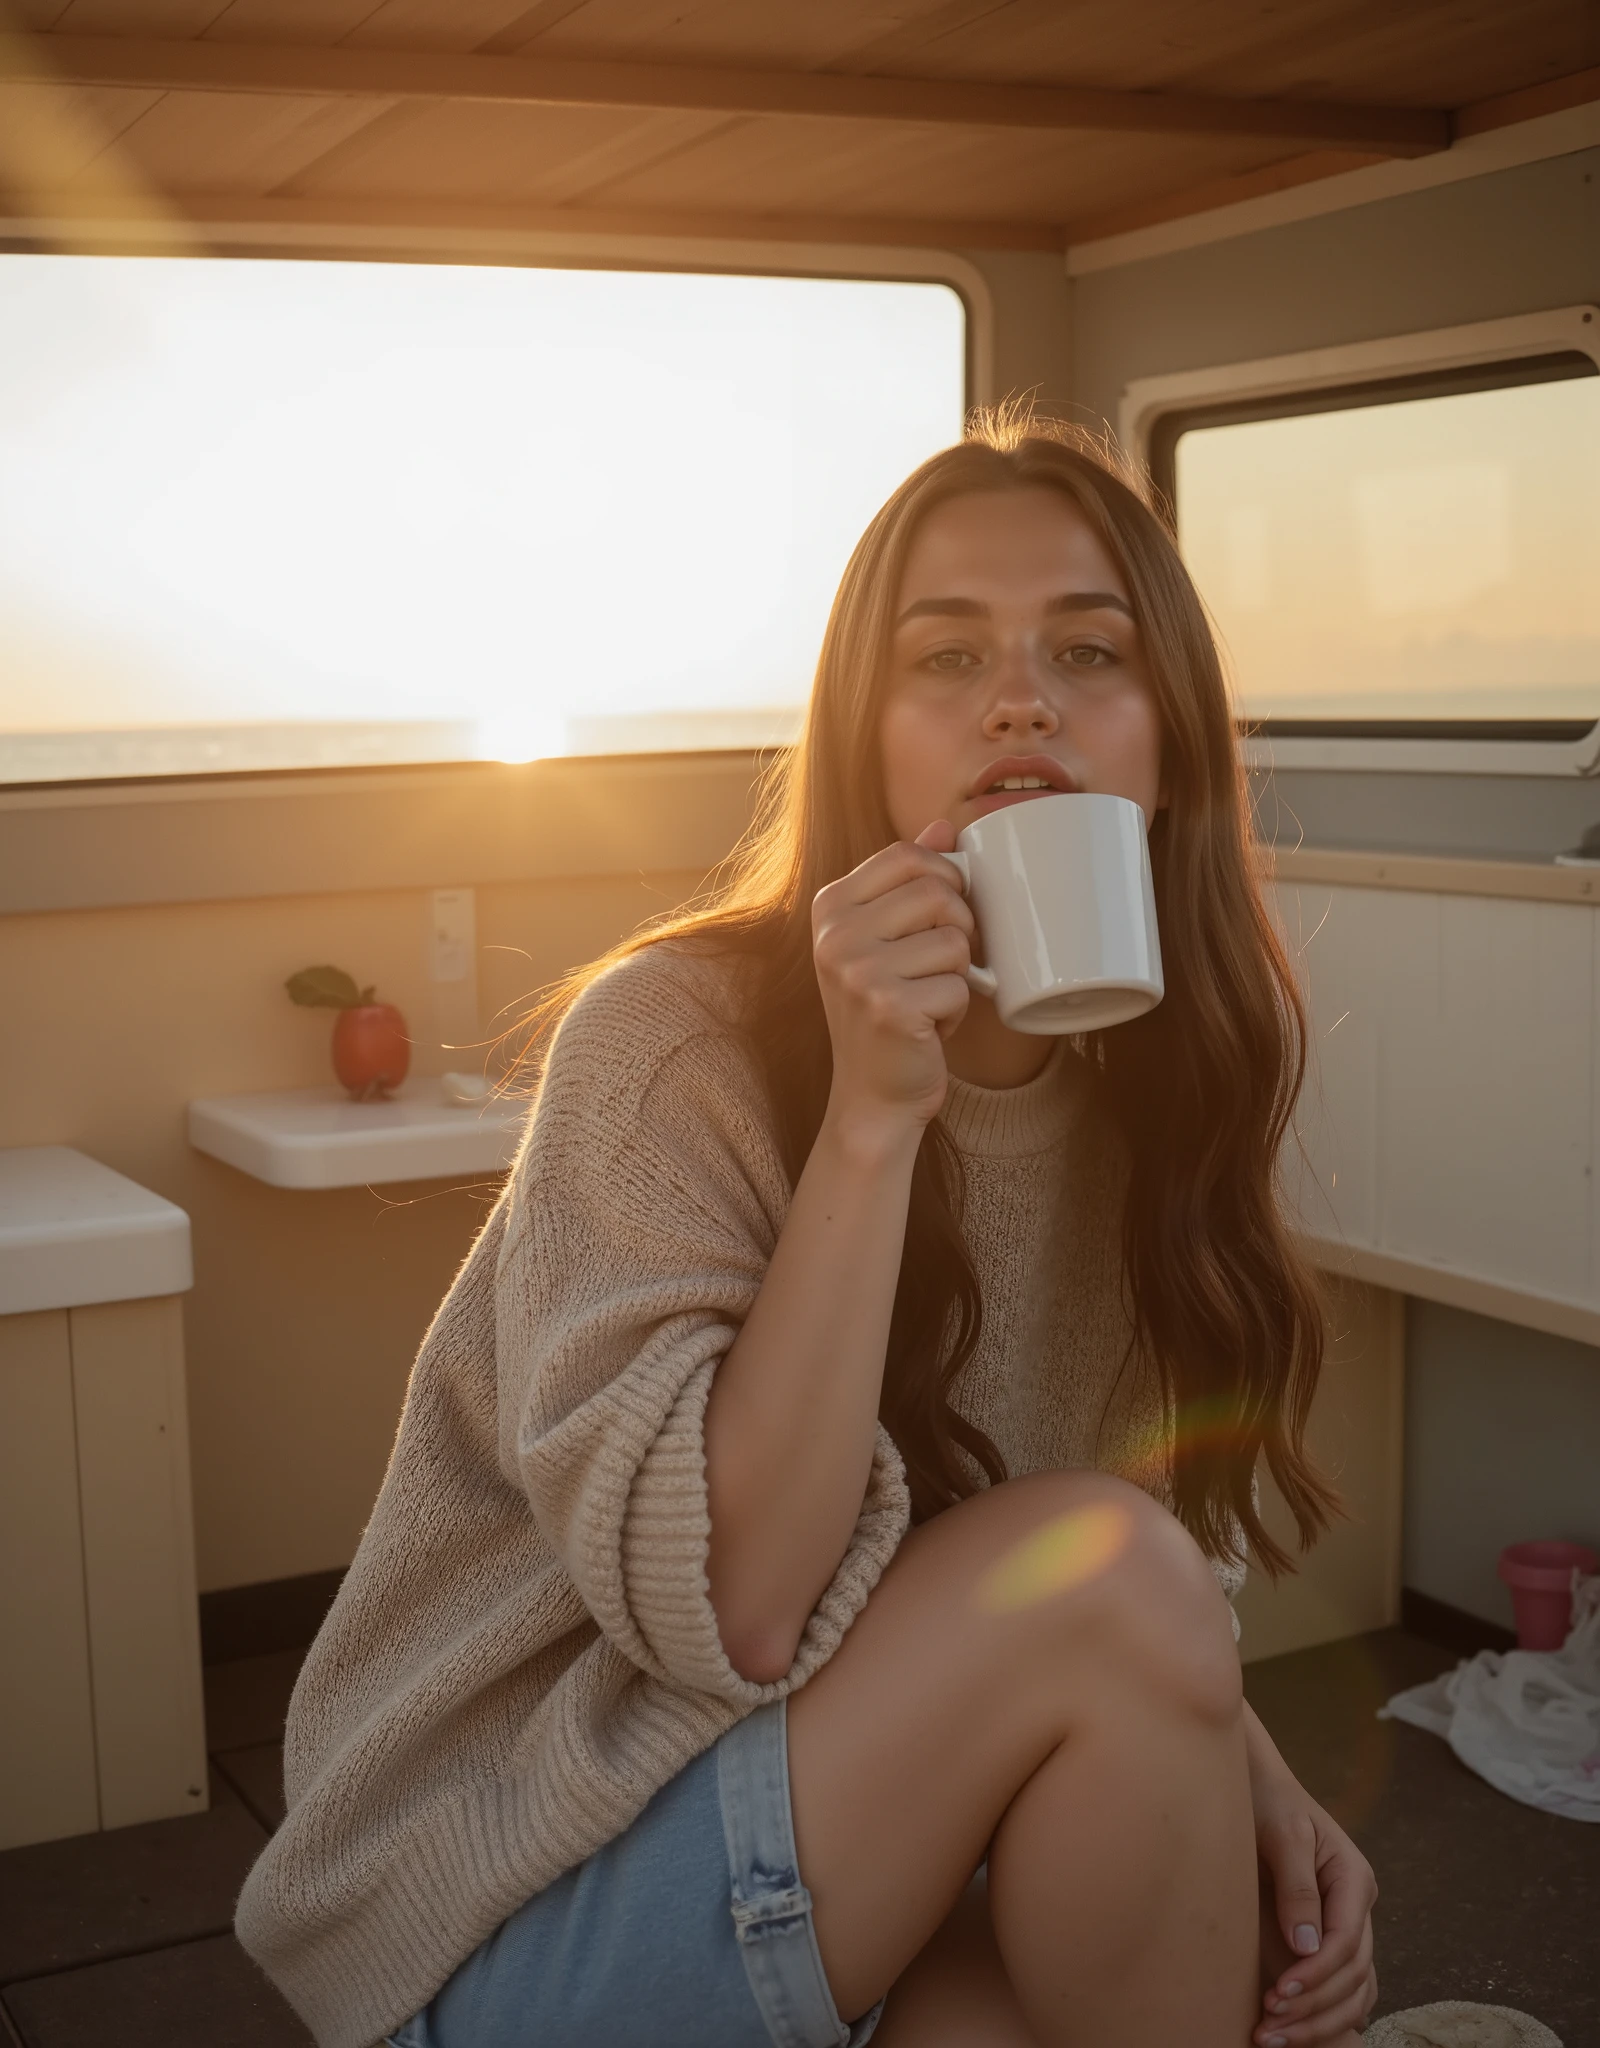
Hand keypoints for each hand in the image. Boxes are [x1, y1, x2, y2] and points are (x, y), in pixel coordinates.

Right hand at [811, 822, 974, 1137]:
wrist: (873, 1093)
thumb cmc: (887, 1010)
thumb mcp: (886, 938)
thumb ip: (908, 880)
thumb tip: (944, 823)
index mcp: (831, 906)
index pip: (908, 855)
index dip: (945, 877)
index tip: (944, 913)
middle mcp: (835, 934)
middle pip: (939, 892)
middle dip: (960, 930)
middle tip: (942, 965)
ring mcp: (857, 971)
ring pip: (956, 941)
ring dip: (959, 976)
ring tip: (930, 998)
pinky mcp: (887, 1008)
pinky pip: (959, 987)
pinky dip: (957, 1012)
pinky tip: (929, 1027)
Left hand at [1248, 1731, 1377, 2045]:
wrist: (1256, 1783)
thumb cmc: (1268, 1800)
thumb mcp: (1282, 1832)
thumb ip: (1297, 1885)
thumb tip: (1307, 1946)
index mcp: (1353, 1878)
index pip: (1346, 1943)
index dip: (1316, 1976)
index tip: (1279, 1995)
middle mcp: (1357, 1905)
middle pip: (1353, 1976)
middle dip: (1314, 2009)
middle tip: (1269, 2029)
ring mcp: (1348, 1921)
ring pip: (1354, 1990)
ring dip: (1319, 2021)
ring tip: (1272, 2036)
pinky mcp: (1330, 1933)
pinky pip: (1345, 1987)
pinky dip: (1327, 2014)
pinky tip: (1298, 2032)